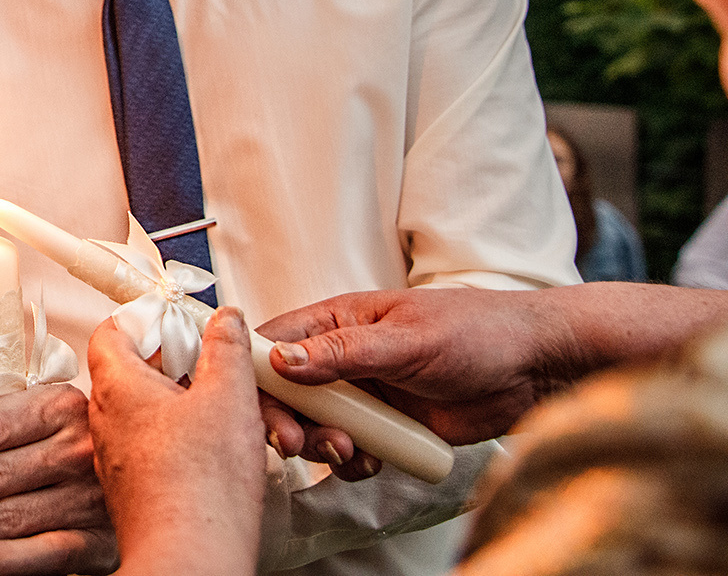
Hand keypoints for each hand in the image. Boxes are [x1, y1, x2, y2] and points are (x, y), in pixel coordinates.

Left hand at [86, 309, 264, 575]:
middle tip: (213, 369)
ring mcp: (115, 459)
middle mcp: (105, 422)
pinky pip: (154, 450)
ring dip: (185, 407)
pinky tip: (216, 454)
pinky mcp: (133, 490)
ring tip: (226, 414)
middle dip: (177, 366)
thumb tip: (225, 321)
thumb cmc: (199, 488)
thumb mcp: (229, 396)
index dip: (147, 319)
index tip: (181, 323)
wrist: (191, 558)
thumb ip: (227, 349)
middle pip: (134, 372)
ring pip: (148, 414)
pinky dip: (183, 443)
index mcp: (117, 387)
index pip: (111, 331)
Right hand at [254, 289, 569, 456]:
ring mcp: (364, 396)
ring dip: (322, 445)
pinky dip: (353, 463)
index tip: (251, 403)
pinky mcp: (387, 428)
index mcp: (336, 322)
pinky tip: (374, 461)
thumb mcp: (406, 338)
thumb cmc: (477, 331)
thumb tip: (281, 360)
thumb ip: (342, 352)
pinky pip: (352, 451)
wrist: (535, 369)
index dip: (252, 373)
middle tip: (296, 442)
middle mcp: (341, 360)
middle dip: (285, 420)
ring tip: (349, 451)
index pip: (272, 343)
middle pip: (286, 393)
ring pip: (316, 427)